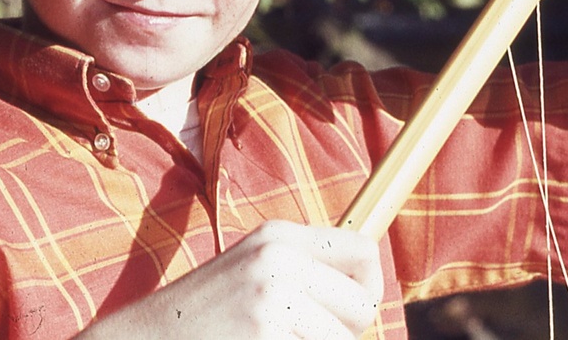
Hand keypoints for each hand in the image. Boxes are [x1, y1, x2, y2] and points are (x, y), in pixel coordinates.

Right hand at [78, 220, 382, 339]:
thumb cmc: (199, 321)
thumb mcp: (249, 273)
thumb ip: (301, 272)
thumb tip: (368, 296)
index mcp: (277, 237)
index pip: (365, 251)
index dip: (364, 290)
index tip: (345, 315)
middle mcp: (277, 261)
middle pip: (362, 307)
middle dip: (340, 335)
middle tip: (293, 337)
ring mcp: (270, 303)